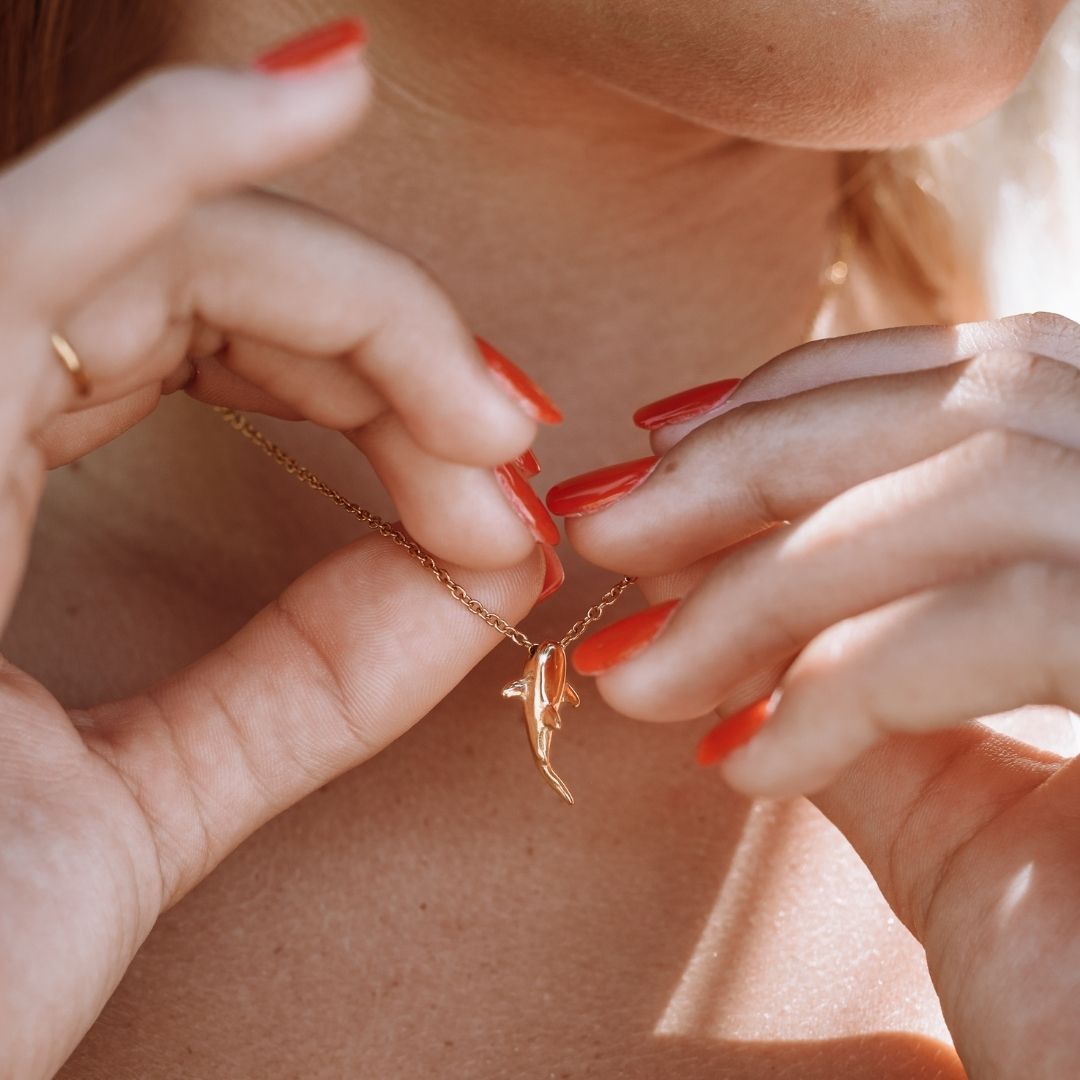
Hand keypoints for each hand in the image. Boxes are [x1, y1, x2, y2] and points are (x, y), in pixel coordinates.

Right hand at [0, 24, 557, 1077]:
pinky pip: (49, 231)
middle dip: (387, 346)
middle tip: (510, 436)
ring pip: (160, 241)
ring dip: (360, 304)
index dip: (368, 387)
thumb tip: (489, 561)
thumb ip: (309, 680)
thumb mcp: (146, 799)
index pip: (189, 348)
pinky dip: (189, 148)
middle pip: (199, 281)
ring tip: (491, 402)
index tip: (499, 486)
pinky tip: (327, 89)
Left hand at [552, 312, 1079, 1077]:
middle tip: (604, 526)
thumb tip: (727, 605)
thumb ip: (858, 675)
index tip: (657, 443)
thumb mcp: (955, 797)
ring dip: (762, 579)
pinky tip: (749, 766)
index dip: (808, 394)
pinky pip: (1005, 622)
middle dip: (752, 460)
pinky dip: (847, 681)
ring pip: (974, 488)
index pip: (979, 382)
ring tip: (637, 670)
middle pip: (969, 408)